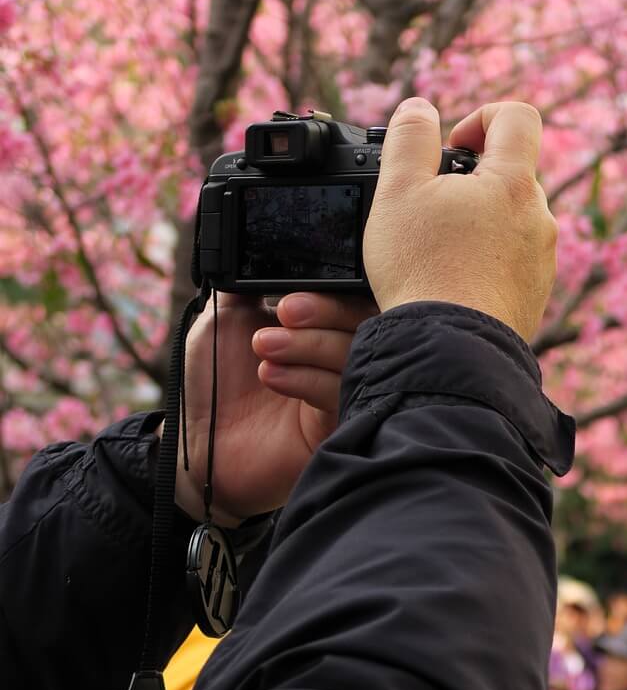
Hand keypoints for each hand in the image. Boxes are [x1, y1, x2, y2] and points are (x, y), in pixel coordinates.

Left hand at [173, 293, 377, 525]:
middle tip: (284, 312)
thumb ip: (250, 284)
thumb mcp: (228, 320)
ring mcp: (345, 390)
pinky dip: (307, 379)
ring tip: (264, 345)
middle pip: (366, 322)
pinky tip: (272, 376)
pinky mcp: (340, 426)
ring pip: (355, 356)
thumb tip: (260, 244)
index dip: (331, 290)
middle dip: (325, 312)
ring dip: (309, 345)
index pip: (350, 297)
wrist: (198, 445)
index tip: (291, 293)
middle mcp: (342, 355)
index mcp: (323, 326)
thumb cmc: (215, 383)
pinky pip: (342, 394)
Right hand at [363, 98, 557, 340]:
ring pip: (513, 218)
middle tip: (432, 205)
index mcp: (514, 183)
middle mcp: (540, 217)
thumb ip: (409, 138)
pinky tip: (454, 278)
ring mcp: (543, 258)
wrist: (450, 350)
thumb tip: (420, 108)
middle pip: (512, 172)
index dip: (482, 116)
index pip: (517, 117)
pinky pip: (514, 259)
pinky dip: (487, 258)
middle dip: (473, 178)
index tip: (452, 145)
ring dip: (479, 220)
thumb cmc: (423, 271)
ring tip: (439, 247)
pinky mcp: (536, 292)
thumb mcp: (398, 191)